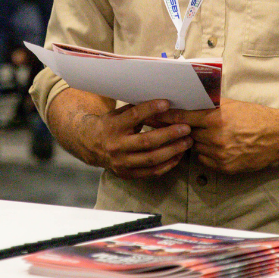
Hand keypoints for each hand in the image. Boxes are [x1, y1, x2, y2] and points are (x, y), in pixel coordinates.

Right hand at [70, 98, 191, 178]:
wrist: (91, 146)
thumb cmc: (110, 125)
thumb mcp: (118, 114)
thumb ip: (136, 110)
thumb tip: (162, 103)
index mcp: (113, 127)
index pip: (134, 117)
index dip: (151, 109)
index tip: (167, 103)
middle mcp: (116, 146)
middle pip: (146, 142)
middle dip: (169, 134)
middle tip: (186, 128)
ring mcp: (122, 163)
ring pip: (151, 159)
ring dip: (173, 151)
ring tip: (187, 142)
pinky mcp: (127, 174)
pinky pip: (151, 172)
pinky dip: (167, 165)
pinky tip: (178, 156)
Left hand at [152, 98, 278, 174]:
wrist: (278, 136)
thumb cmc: (256, 117)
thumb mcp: (232, 105)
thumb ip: (210, 105)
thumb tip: (189, 102)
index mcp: (216, 118)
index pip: (182, 117)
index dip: (165, 117)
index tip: (152, 116)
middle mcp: (215, 136)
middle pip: (186, 134)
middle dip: (181, 130)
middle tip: (173, 127)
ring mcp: (220, 154)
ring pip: (195, 148)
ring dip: (197, 142)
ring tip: (208, 135)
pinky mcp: (225, 167)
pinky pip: (205, 160)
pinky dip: (207, 154)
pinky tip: (217, 146)